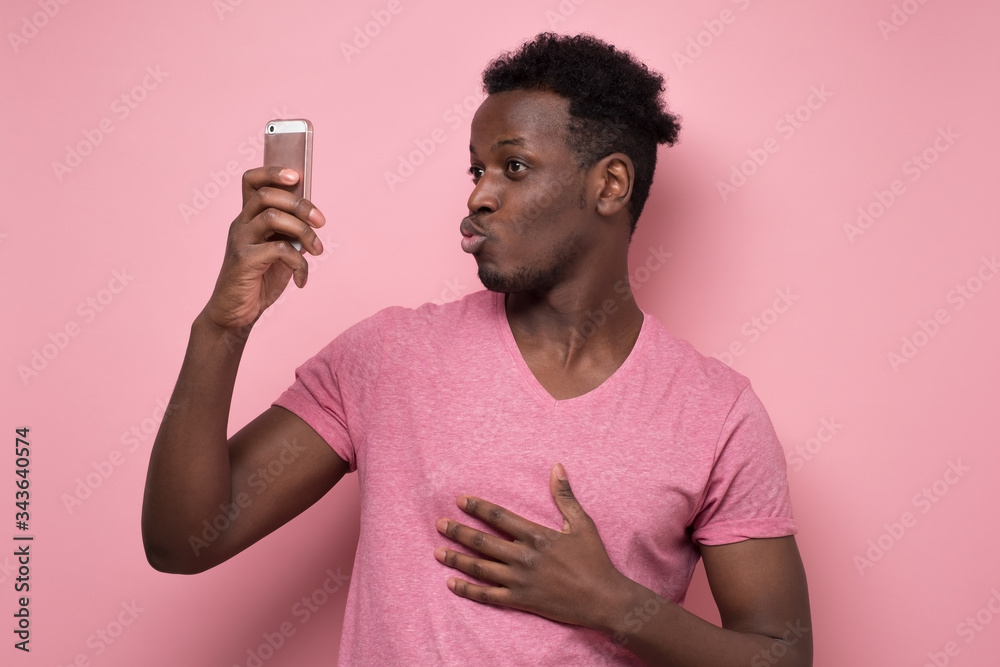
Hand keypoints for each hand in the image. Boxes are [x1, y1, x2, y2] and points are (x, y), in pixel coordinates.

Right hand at [202, 166, 324, 330]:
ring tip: (317, 251)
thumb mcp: (280, 253)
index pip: (252, 181)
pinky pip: (278, 249)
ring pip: (272, 216)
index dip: (273, 172)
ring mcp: (240, 241)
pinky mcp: (243, 260)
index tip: (297, 176)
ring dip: (303, 232)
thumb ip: (291, 234)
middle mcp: (241, 224)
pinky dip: (298, 263)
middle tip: (321, 222)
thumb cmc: (259, 281)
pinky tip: (301, 279)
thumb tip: (314, 218)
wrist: (236, 314)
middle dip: (301, 205)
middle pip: (268, 195)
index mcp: (249, 218)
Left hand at [434, 463, 631, 629]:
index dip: (478, 507)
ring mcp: (520, 581)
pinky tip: (452, 584)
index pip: (500, 517)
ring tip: (437, 552)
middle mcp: (524, 557)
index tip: (460, 500)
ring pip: (481, 568)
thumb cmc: (594, 560)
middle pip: (484, 542)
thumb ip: (565, 496)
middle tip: (439, 524)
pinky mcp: (521, 601)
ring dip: (457, 559)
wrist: (604, 599)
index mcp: (537, 535)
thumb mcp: (582, 523)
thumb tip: (557, 467)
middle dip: (459, 532)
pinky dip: (468, 590)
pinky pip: (488, 596)